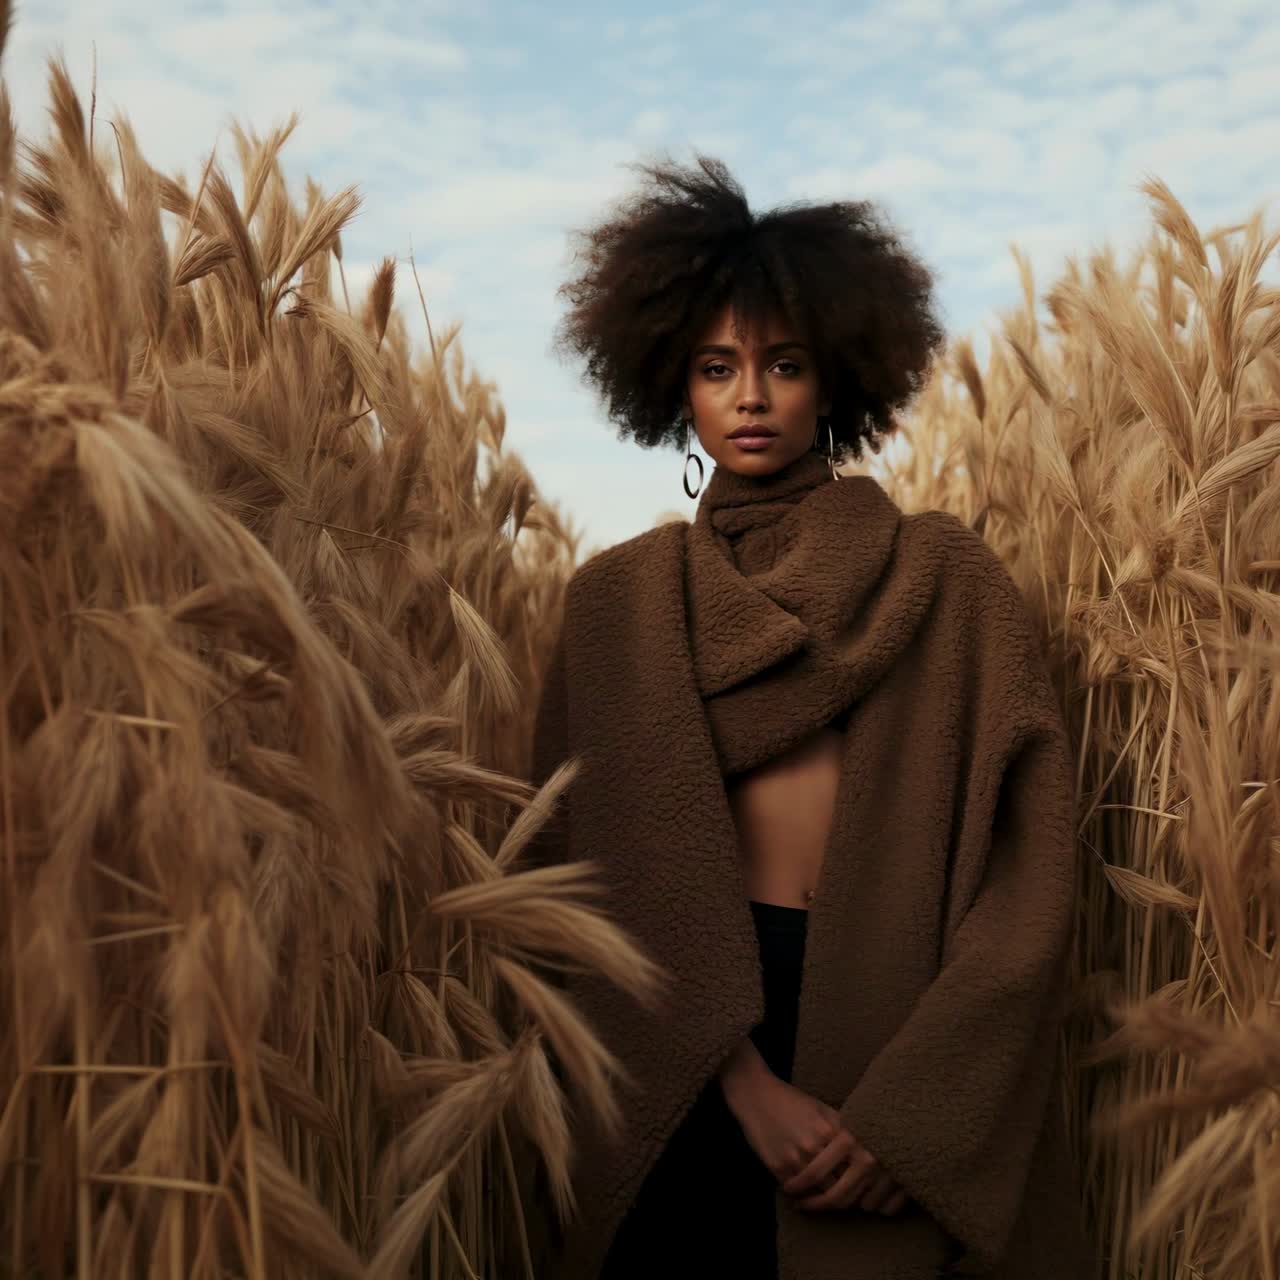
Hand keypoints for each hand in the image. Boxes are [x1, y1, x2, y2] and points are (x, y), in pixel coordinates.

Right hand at [722, 1060, 908, 1214]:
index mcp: (832, 1130)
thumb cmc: (792, 1101)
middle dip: (842, 1196)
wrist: (756, 1095)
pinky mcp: (779, 1167)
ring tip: (820, 1201)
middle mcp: (817, 1146)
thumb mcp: (822, 1109)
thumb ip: (842, 1129)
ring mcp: (797, 1158)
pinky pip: (796, 1191)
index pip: (856, 1169)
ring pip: (818, 1193)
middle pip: (839, 1186)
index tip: (860, 1188)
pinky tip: (801, 1193)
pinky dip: (800, 1194)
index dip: (861, 1183)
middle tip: (843, 1201)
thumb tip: (864, 1150)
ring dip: (820, 1201)